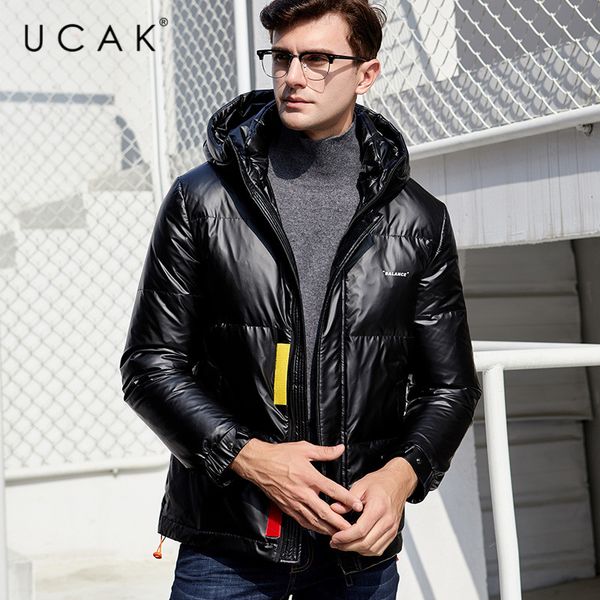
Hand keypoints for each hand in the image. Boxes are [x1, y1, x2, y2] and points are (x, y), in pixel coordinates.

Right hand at [230, 439, 363, 535]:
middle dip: (339, 523)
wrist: (258, 463)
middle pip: (324, 512)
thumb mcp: (304, 448)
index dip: (347, 499)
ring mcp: (294, 502)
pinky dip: (313, 527)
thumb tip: (340, 449)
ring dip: (328, 529)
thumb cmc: (280, 455)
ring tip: (340, 534)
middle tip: (352, 529)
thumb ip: (324, 452)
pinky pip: (302, 521)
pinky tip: (320, 530)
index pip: (332, 490)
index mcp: (309, 476)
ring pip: (314, 520)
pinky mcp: (286, 508)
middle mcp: (302, 492)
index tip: (357, 505)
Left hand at [327, 457, 417, 555]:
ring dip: (356, 550)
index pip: (360, 531)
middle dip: (347, 546)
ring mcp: (392, 529)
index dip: (345, 537)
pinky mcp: (393, 533)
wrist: (398, 482)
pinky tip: (356, 544)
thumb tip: (334, 509)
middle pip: (366, 543)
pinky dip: (366, 551)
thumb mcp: (360, 486)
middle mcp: (387, 521)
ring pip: (373, 550)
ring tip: (343, 544)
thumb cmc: (380, 482)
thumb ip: (347, 500)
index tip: (334, 537)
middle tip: (335, 543)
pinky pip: (379, 549)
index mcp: (378, 508)